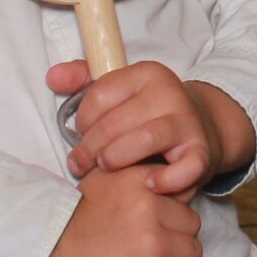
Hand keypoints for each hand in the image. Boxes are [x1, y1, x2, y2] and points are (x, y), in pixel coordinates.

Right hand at [26, 165, 200, 256]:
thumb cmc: (70, 225)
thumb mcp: (102, 182)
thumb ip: (135, 180)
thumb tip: (164, 184)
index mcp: (140, 181)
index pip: (183, 196)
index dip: (172, 214)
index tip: (161, 226)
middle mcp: (150, 208)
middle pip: (192, 226)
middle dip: (177, 240)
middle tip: (156, 251)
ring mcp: (152, 243)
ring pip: (193, 254)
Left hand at [49, 60, 256, 197]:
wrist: (203, 126)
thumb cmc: (149, 112)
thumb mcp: (121, 90)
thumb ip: (83, 81)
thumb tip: (53, 77)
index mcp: (146, 74)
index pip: (99, 95)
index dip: (82, 121)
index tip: (82, 135)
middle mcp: (169, 92)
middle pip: (115, 122)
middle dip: (90, 149)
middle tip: (81, 165)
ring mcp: (187, 122)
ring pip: (144, 139)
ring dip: (116, 160)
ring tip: (107, 170)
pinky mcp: (202, 152)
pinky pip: (184, 168)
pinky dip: (165, 180)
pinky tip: (149, 183)